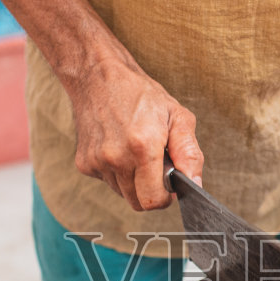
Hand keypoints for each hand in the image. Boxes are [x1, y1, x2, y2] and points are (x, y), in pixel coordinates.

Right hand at [70, 54, 203, 211]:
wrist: (98, 77)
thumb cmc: (140, 94)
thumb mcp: (177, 116)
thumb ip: (190, 154)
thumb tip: (195, 184)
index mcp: (142, 146)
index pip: (153, 201)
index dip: (165, 197)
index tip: (168, 184)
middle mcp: (116, 157)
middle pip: (138, 203)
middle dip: (150, 191)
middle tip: (155, 166)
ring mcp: (97, 162)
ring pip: (122, 193)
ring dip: (133, 181)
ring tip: (135, 152)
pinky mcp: (84, 163)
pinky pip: (107, 182)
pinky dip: (116, 172)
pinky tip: (119, 148)